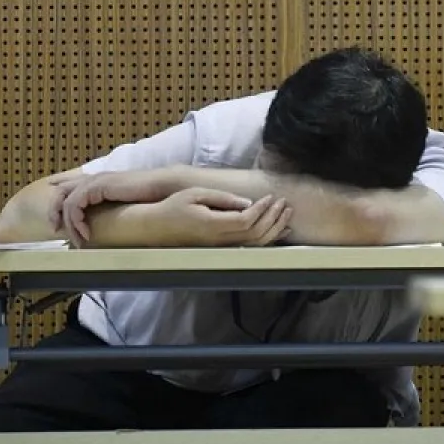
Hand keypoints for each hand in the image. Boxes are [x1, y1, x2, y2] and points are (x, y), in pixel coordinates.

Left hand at [50, 170, 181, 244]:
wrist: (160, 188)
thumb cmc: (145, 198)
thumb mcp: (120, 206)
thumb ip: (107, 210)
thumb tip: (97, 227)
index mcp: (97, 182)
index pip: (67, 188)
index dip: (58, 205)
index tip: (58, 225)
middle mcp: (93, 179)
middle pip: (61, 192)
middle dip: (55, 212)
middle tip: (57, 232)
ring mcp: (95, 181)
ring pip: (67, 201)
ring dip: (70, 223)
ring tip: (79, 240)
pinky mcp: (99, 186)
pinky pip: (76, 203)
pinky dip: (77, 220)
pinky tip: (86, 233)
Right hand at [135, 188, 291, 248]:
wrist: (156, 228)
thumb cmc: (174, 207)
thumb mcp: (196, 194)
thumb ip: (223, 199)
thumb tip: (248, 203)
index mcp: (213, 226)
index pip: (246, 221)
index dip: (263, 210)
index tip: (271, 196)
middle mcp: (219, 241)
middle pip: (255, 234)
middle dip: (273, 218)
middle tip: (284, 202)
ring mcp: (221, 248)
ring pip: (254, 244)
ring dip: (273, 229)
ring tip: (286, 214)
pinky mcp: (221, 249)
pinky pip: (249, 247)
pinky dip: (266, 240)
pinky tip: (277, 232)